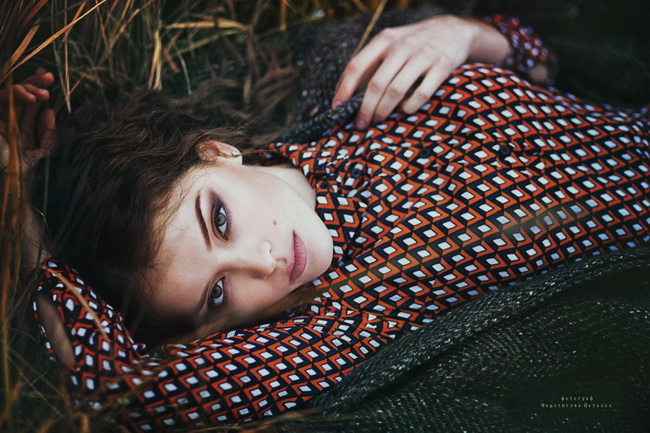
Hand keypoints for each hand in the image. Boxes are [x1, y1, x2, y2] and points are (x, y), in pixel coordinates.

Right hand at [1, 68, 55, 169]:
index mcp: (18, 129)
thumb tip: (49, 113)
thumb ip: (47, 135)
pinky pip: (0, 99)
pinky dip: (14, 95)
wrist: (4, 184)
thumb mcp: (39, 153)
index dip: (37, 88)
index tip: (50, 78)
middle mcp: (5, 122)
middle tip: (49, 78)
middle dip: (34, 82)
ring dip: (26, 89)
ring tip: (43, 95)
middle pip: (18, 94)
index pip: (28, 104)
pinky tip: (29, 99)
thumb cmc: (20, 173)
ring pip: (7, 94)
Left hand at [332, 15, 509, 128]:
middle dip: (365, 108)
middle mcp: (402, 46)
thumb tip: (347, 94)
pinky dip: (408, 108)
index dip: (344, 88)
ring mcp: (423, 56)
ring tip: (378, 121)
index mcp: (385, 40)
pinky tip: (403, 112)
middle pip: (376, 84)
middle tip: (360, 124)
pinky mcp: (441, 67)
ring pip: (396, 91)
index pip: (357, 65)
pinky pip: (421, 95)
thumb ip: (372, 64)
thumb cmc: (414, 44)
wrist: (454, 30)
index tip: (337, 107)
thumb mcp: (391, 44)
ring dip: (384, 111)